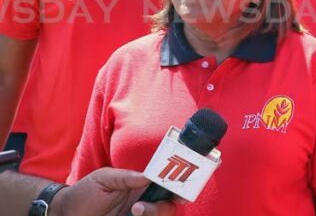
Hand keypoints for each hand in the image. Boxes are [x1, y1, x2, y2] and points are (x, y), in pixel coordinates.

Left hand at [49, 168, 176, 215]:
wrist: (64, 214)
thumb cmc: (83, 193)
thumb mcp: (102, 179)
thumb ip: (125, 176)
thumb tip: (147, 176)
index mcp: (141, 186)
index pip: (166, 185)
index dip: (178, 186)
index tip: (179, 190)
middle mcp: (143, 202)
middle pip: (168, 206)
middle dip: (162, 207)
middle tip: (139, 207)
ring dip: (153, 214)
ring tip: (133, 212)